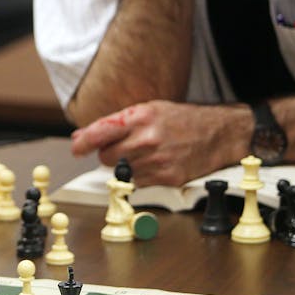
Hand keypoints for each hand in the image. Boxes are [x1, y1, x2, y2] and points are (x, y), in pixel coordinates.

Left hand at [69, 100, 247, 185]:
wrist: (219, 133)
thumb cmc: (183, 119)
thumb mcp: (149, 110)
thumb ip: (116, 123)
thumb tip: (82, 136)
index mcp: (141, 117)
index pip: (101, 132)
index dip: (84, 142)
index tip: (76, 148)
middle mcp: (147, 139)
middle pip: (106, 157)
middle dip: (109, 154)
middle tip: (123, 148)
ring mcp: (157, 160)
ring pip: (122, 172)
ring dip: (126, 167)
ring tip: (146, 154)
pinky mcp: (167, 178)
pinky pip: (138, 183)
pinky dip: (141, 177)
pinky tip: (155, 164)